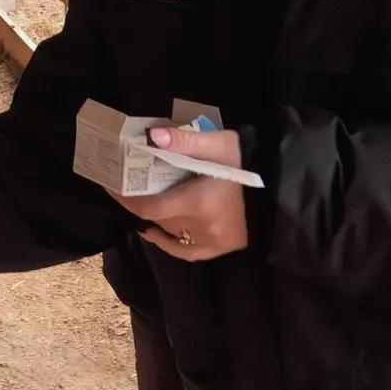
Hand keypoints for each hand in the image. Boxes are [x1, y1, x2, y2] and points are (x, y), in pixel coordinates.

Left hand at [112, 127, 249, 262]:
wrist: (280, 181)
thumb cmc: (247, 159)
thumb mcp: (217, 142)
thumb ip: (184, 140)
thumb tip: (152, 136)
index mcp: (199, 203)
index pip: (150, 207)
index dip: (126, 199)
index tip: (110, 187)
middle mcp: (204, 228)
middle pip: (159, 220)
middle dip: (140, 203)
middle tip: (127, 187)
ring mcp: (215, 242)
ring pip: (172, 236)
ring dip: (155, 221)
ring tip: (143, 203)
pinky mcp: (225, 246)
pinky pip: (189, 252)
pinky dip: (171, 243)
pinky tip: (158, 231)